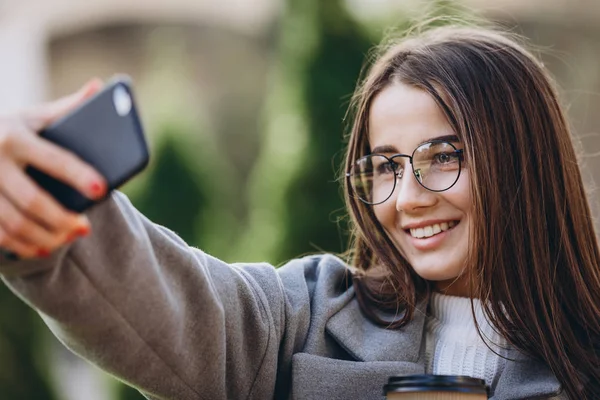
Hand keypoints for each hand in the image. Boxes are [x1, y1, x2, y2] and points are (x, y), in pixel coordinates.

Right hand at [0, 80, 107, 258]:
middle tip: (86, 228)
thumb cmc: (8, 129)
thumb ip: (65, 108)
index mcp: (14, 135)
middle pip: (33, 200)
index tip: (102, 190)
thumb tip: (100, 86)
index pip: (54, 159)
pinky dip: (21, 246)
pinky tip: (41, 248)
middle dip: (62, 218)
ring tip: (69, 238)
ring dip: (45, 237)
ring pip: (13, 223)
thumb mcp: (31, 115)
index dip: (79, 176)